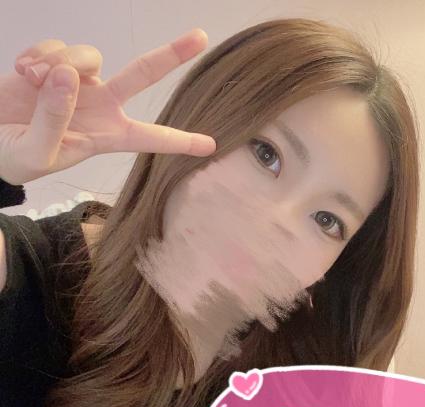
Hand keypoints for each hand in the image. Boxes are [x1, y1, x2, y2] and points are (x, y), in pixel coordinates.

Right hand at [0, 29, 216, 185]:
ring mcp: (78, 82)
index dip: (180, 141)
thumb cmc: (15, 157)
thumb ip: (54, 120)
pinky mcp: (53, 62)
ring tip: (32, 84)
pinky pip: (56, 46)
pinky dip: (37, 56)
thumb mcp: (38, 153)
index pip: (150, 138)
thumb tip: (69, 77)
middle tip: (201, 36)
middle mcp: (101, 105)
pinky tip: (23, 73)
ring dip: (60, 64)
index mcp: (107, 136)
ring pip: (89, 55)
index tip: (210, 145)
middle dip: (171, 55)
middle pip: (141, 74)